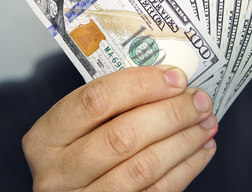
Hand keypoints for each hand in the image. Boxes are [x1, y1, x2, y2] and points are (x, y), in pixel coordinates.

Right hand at [22, 65, 217, 190]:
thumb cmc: (78, 154)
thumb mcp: (77, 129)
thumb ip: (111, 106)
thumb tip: (169, 80)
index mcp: (45, 138)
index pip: (96, 100)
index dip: (141, 85)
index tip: (175, 77)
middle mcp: (58, 172)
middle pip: (123, 136)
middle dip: (171, 114)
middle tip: (199, 100)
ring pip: (144, 167)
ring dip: (184, 141)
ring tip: (206, 122)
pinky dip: (186, 168)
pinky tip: (200, 149)